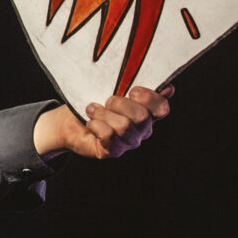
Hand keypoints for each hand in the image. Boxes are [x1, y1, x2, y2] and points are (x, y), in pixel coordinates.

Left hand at [35, 86, 173, 159]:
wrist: (69, 121)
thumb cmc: (93, 102)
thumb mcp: (111, 89)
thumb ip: (134, 86)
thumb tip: (168, 88)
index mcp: (147, 112)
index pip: (161, 108)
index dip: (150, 98)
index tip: (133, 90)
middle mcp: (142, 129)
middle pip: (142, 116)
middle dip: (119, 104)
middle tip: (106, 101)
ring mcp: (129, 142)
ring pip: (124, 126)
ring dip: (103, 114)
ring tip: (92, 110)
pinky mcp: (114, 151)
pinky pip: (109, 136)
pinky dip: (96, 125)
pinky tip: (90, 123)